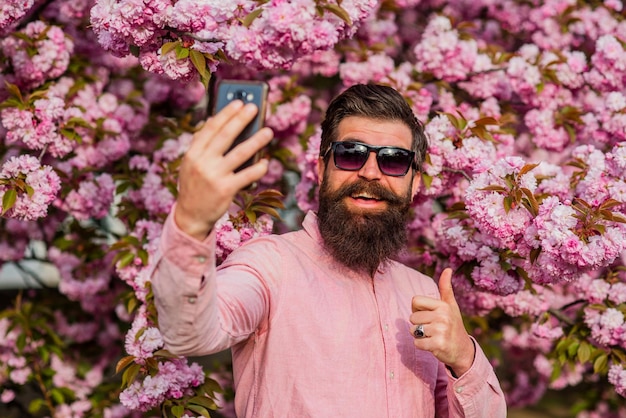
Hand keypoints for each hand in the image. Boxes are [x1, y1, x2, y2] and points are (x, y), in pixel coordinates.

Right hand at [174, 100, 273, 240]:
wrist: (190, 216)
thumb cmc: (195, 186)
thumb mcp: (192, 165)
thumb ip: (204, 146)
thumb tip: (221, 123)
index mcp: (193, 153)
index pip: (210, 128)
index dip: (226, 114)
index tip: (238, 102)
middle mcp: (202, 162)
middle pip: (225, 136)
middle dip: (241, 119)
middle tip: (255, 107)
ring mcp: (214, 176)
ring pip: (240, 153)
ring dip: (256, 140)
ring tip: (268, 131)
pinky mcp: (226, 189)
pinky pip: (247, 175)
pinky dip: (258, 168)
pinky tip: (265, 162)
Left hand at [409, 268, 474, 375]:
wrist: (463, 350)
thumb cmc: (453, 325)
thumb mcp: (450, 305)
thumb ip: (446, 288)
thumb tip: (448, 268)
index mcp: (443, 305)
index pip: (415, 301)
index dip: (418, 310)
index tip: (430, 315)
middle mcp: (443, 316)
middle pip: (412, 317)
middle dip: (418, 325)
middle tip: (433, 329)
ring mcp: (441, 330)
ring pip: (413, 330)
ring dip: (419, 336)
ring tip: (433, 336)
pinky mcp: (438, 344)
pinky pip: (417, 343)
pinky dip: (421, 345)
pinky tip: (433, 345)